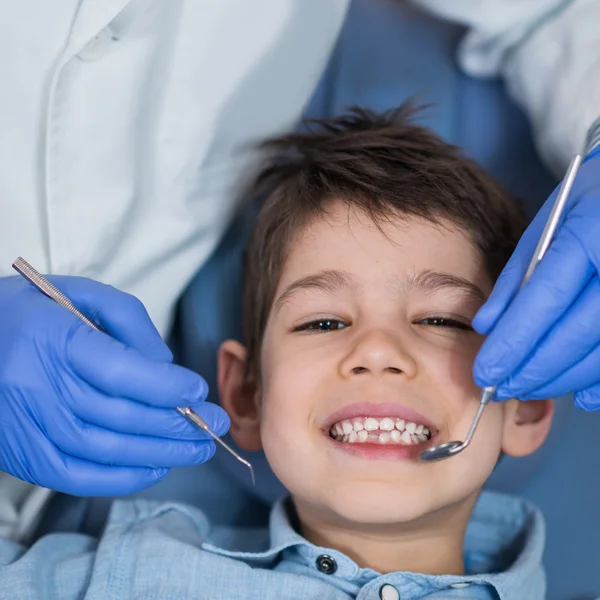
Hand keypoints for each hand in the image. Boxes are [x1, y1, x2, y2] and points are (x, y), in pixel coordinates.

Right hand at [0, 275, 229, 495]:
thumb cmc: (27, 313)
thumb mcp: (78, 294)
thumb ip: (128, 320)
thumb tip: (166, 366)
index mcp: (52, 339)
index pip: (119, 371)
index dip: (165, 386)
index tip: (197, 390)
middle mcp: (36, 387)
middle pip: (119, 415)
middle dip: (176, 424)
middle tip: (214, 424)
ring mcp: (25, 427)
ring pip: (104, 450)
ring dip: (160, 453)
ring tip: (198, 449)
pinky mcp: (21, 455)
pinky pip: (77, 477)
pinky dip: (122, 478)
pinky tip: (156, 468)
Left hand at [472, 147, 599, 408]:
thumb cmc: (589, 201)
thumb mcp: (546, 225)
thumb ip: (517, 277)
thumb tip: (487, 327)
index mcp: (591, 233)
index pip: (546, 299)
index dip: (514, 342)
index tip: (487, 372)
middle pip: (578, 332)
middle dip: (535, 368)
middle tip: (502, 388)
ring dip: (564, 378)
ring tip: (528, 389)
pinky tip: (578, 394)